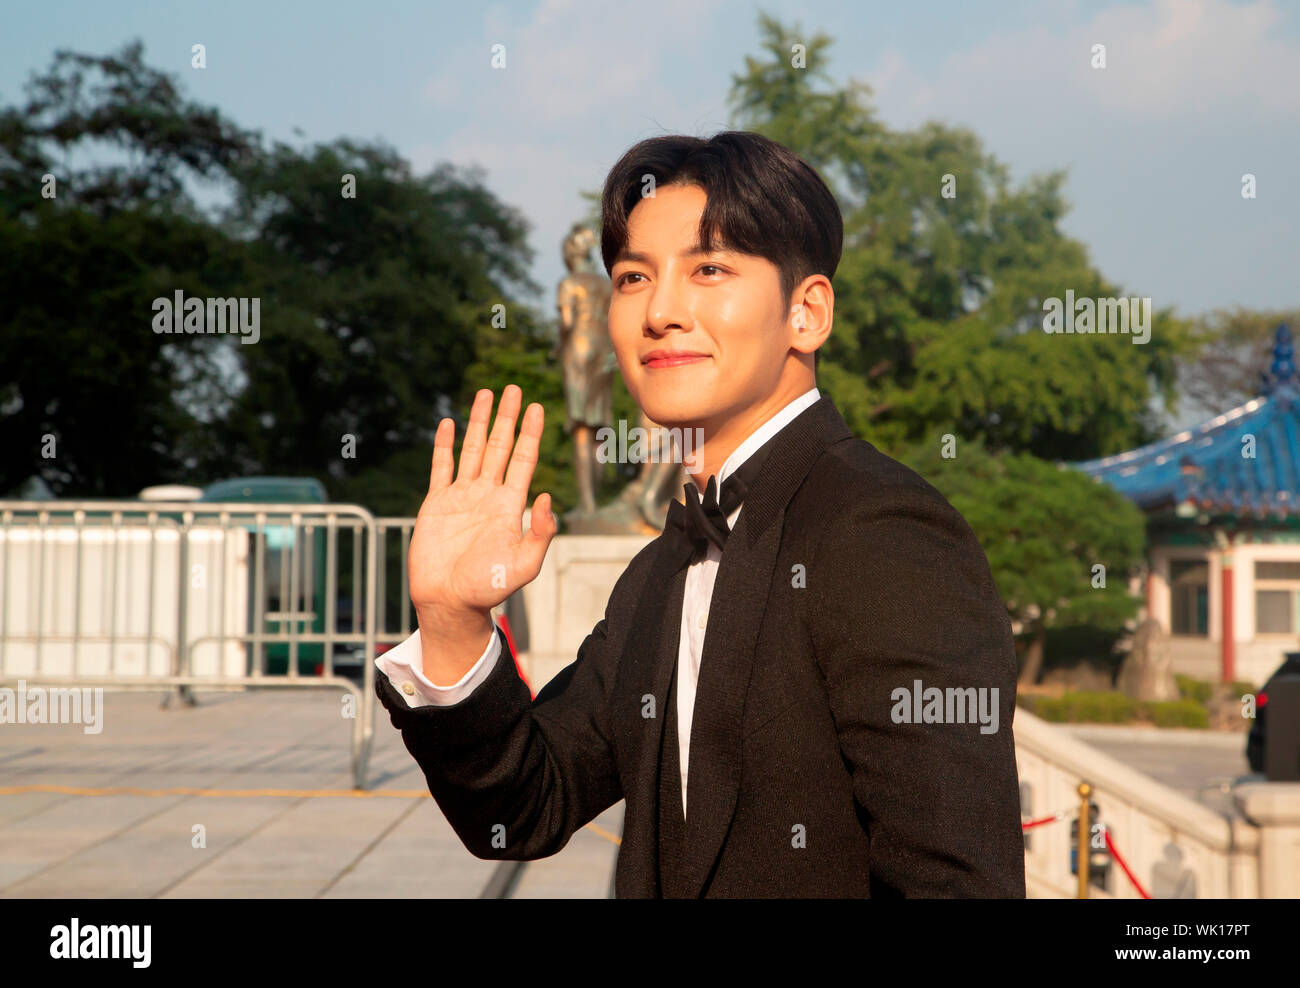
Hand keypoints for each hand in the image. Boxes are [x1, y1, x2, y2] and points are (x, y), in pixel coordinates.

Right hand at [408, 385, 556, 621]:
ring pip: (473, 450)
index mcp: (509, 505)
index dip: (530, 433)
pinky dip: (443, 445)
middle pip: (501, 446)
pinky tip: (447, 424)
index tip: (537, 408)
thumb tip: (547, 496)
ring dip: (480, 422)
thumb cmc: (488, 588)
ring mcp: (461, 497)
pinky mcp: (436, 503)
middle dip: (508, 417)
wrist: (449, 602)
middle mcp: (487, 495)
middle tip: (514, 389)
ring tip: (486, 394)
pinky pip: (440, 468)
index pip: (523, 460)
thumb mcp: (524, 564)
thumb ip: (540, 533)